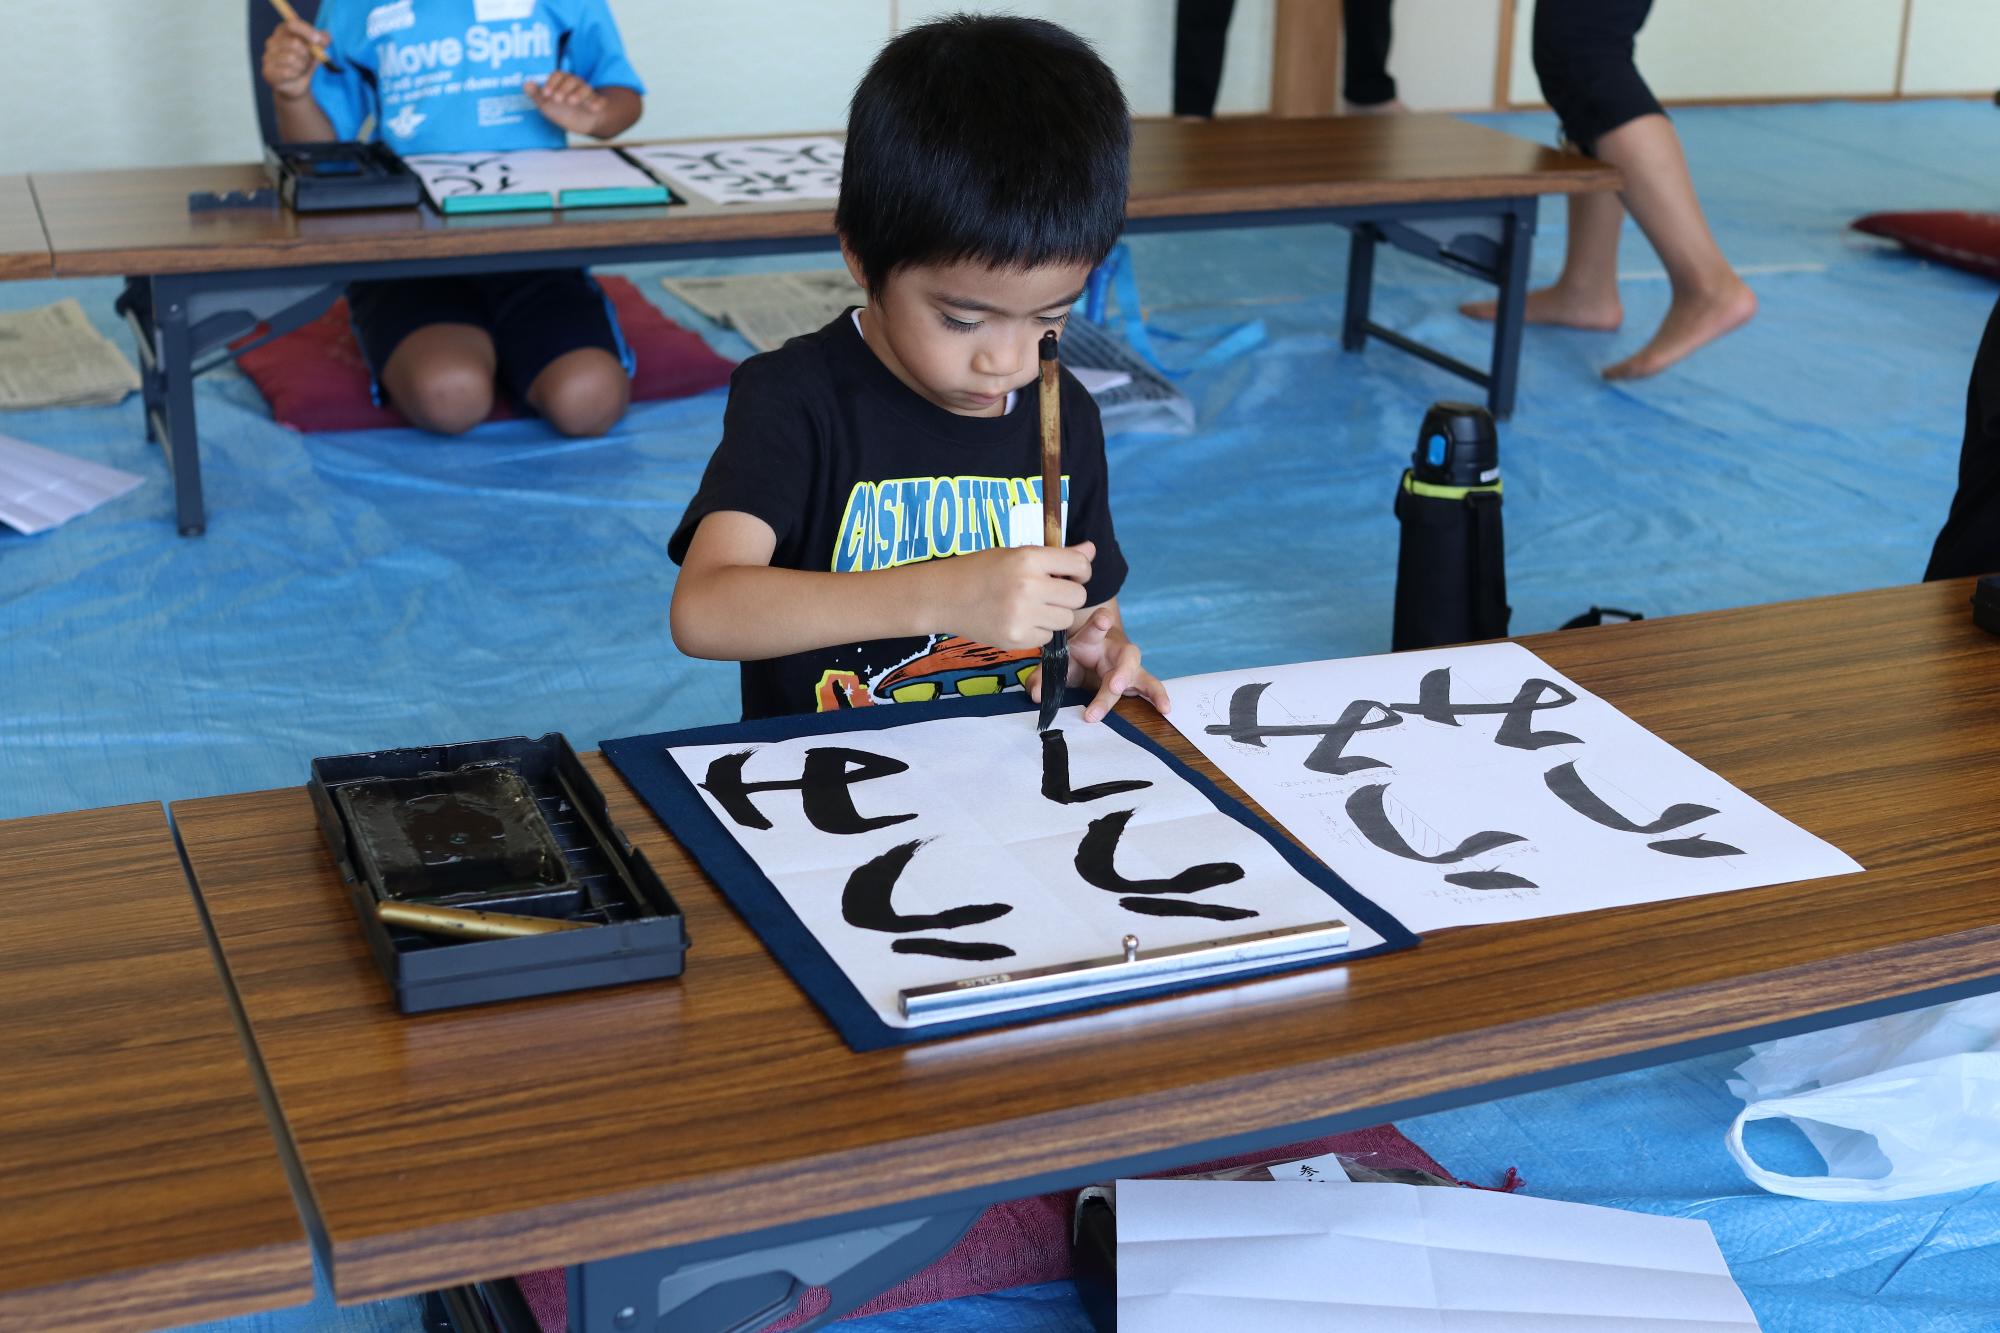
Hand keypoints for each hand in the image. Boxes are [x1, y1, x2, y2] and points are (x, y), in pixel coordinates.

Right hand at [261, 18, 327, 100]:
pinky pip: (287, 71)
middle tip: (307, 60)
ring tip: (301, 68)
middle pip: (294, 43)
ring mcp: (267, 56)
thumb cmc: (306, 62)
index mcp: (282, 31)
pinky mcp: (268, 72)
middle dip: (307, 54)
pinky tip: (295, 75)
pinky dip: (296, 74)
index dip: (306, 31)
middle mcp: (272, 41)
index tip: (318, 40)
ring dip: (302, 65)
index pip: (291, 24)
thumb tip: (324, 38)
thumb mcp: (318, 49)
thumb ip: (323, 39)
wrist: (298, 84)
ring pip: (291, 58)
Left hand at [525, 72, 608, 135]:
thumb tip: (526, 84)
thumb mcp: (546, 103)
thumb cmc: (560, 109)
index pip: (558, 75)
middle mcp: (576, 85)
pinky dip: (598, 103)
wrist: (580, 122)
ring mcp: (587, 94)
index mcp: (563, 81)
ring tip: (571, 102)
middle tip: (557, 99)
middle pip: (572, 80)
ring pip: (585, 89)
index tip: (545, 94)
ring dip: (579, 94)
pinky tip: (593, 108)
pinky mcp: (596, 104)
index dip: (551, 83)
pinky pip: (600, 101)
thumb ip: (536, 94)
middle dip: (564, 89)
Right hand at [941, 541, 1092, 649]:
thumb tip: (1091, 550)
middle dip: (1068, 594)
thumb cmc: (981, 571)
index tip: (1071, 573)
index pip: (1078, 564)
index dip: (1080, 570)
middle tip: (1050, 592)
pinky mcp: (1016, 639)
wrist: (943, 597)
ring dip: (1055, 614)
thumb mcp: (1016, 554)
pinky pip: (1047, 638)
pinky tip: (1019, 620)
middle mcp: (1028, 587)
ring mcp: (1022, 616)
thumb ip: (1056, 556)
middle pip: (1077, 596)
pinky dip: (1038, 631)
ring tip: (1032, 607)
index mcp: (1028, 559)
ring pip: (1065, 620)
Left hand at [1036, 606, 1170, 722]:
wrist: (1088, 656)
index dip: (1100, 622)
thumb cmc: (1072, 658)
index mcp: (1091, 639)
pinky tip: (1166, 709)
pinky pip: (1149, 687)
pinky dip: (1158, 697)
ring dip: (1148, 688)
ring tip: (1159, 704)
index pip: (1095, 627)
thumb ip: (1043, 677)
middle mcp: (1113, 650)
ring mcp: (1127, 665)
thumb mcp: (1056, 664)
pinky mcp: (1135, 679)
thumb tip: (1037, 694)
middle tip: (1114, 686)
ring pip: (1140, 672)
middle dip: (1122, 671)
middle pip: (1124, 656)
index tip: (1103, 620)